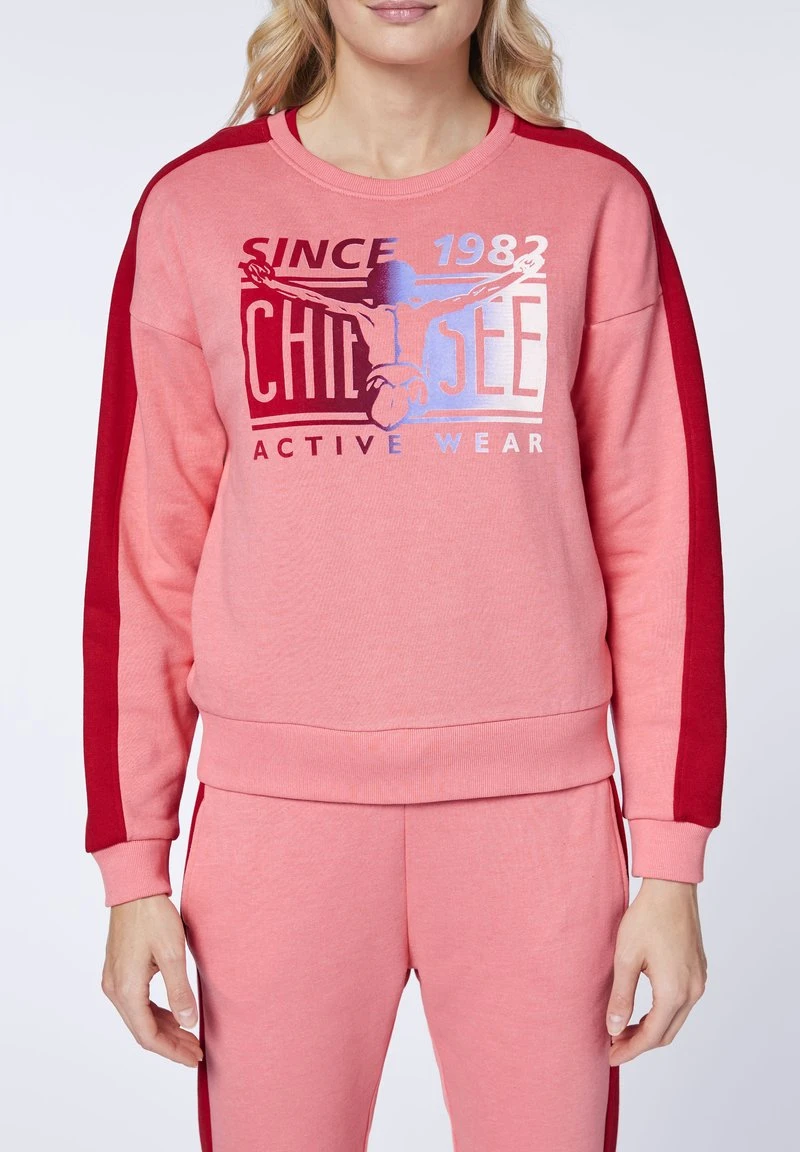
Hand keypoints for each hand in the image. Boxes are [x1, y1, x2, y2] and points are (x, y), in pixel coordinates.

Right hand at [101, 894, 202, 1066]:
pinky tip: (174, 1015)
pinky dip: (156, 1014)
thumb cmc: (153, 916)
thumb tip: (188, 1023)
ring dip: (164, 1030)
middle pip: (142, 1030)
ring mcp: (114, 980)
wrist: (134, 889)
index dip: (171, 1051)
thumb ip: (180, 991)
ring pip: (139, 1018)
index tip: (193, 1057)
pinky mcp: (118, 971)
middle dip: (170, 1044)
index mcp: (126, 989)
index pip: (148, 1035)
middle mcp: (115, 989)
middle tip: (196, 1052)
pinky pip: (137, 1004)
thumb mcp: (172, 953)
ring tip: (189, 1037)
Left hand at [606, 878, 706, 1064]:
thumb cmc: (647, 918)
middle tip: (612, 1045)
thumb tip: (613, 1029)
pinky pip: (681, 1004)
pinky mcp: (698, 971)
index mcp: (674, 992)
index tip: (609, 1056)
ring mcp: (699, 981)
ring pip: (674, 1020)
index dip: (629, 1050)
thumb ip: (620, 997)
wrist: (671, 888)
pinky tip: (642, 1009)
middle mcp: (692, 991)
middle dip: (639, 1043)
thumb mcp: (625, 958)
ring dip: (651, 1029)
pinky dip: (662, 1014)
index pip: (651, 1036)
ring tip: (622, 1029)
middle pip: (666, 1033)